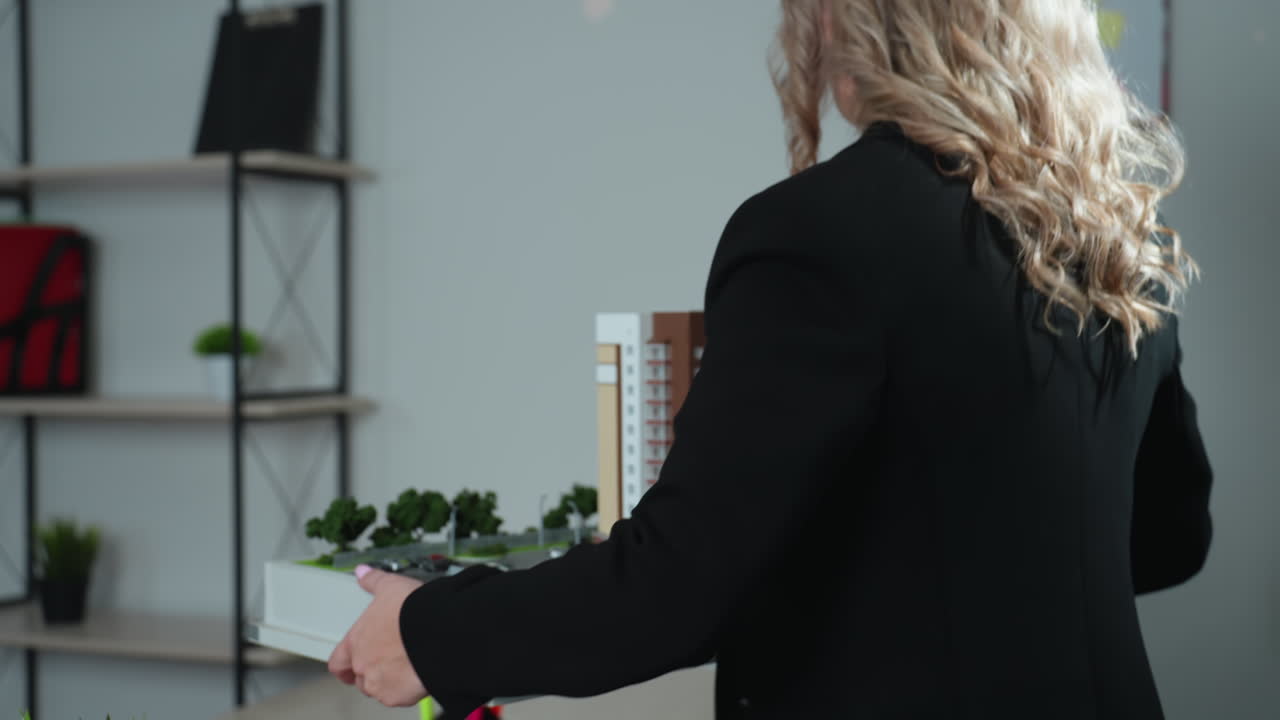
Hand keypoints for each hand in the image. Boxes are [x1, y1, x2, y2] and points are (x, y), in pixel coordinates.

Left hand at [328, 564, 428, 706]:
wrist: (437, 632)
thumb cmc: (413, 611)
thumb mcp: (391, 586)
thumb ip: (373, 581)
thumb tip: (362, 572)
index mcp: (356, 640)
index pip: (337, 661)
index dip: (343, 664)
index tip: (347, 667)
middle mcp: (362, 664)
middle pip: (358, 677)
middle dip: (370, 671)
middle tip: (387, 662)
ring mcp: (378, 683)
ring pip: (377, 689)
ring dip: (386, 681)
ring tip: (405, 667)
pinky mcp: (397, 696)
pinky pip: (396, 697)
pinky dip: (404, 689)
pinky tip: (416, 675)